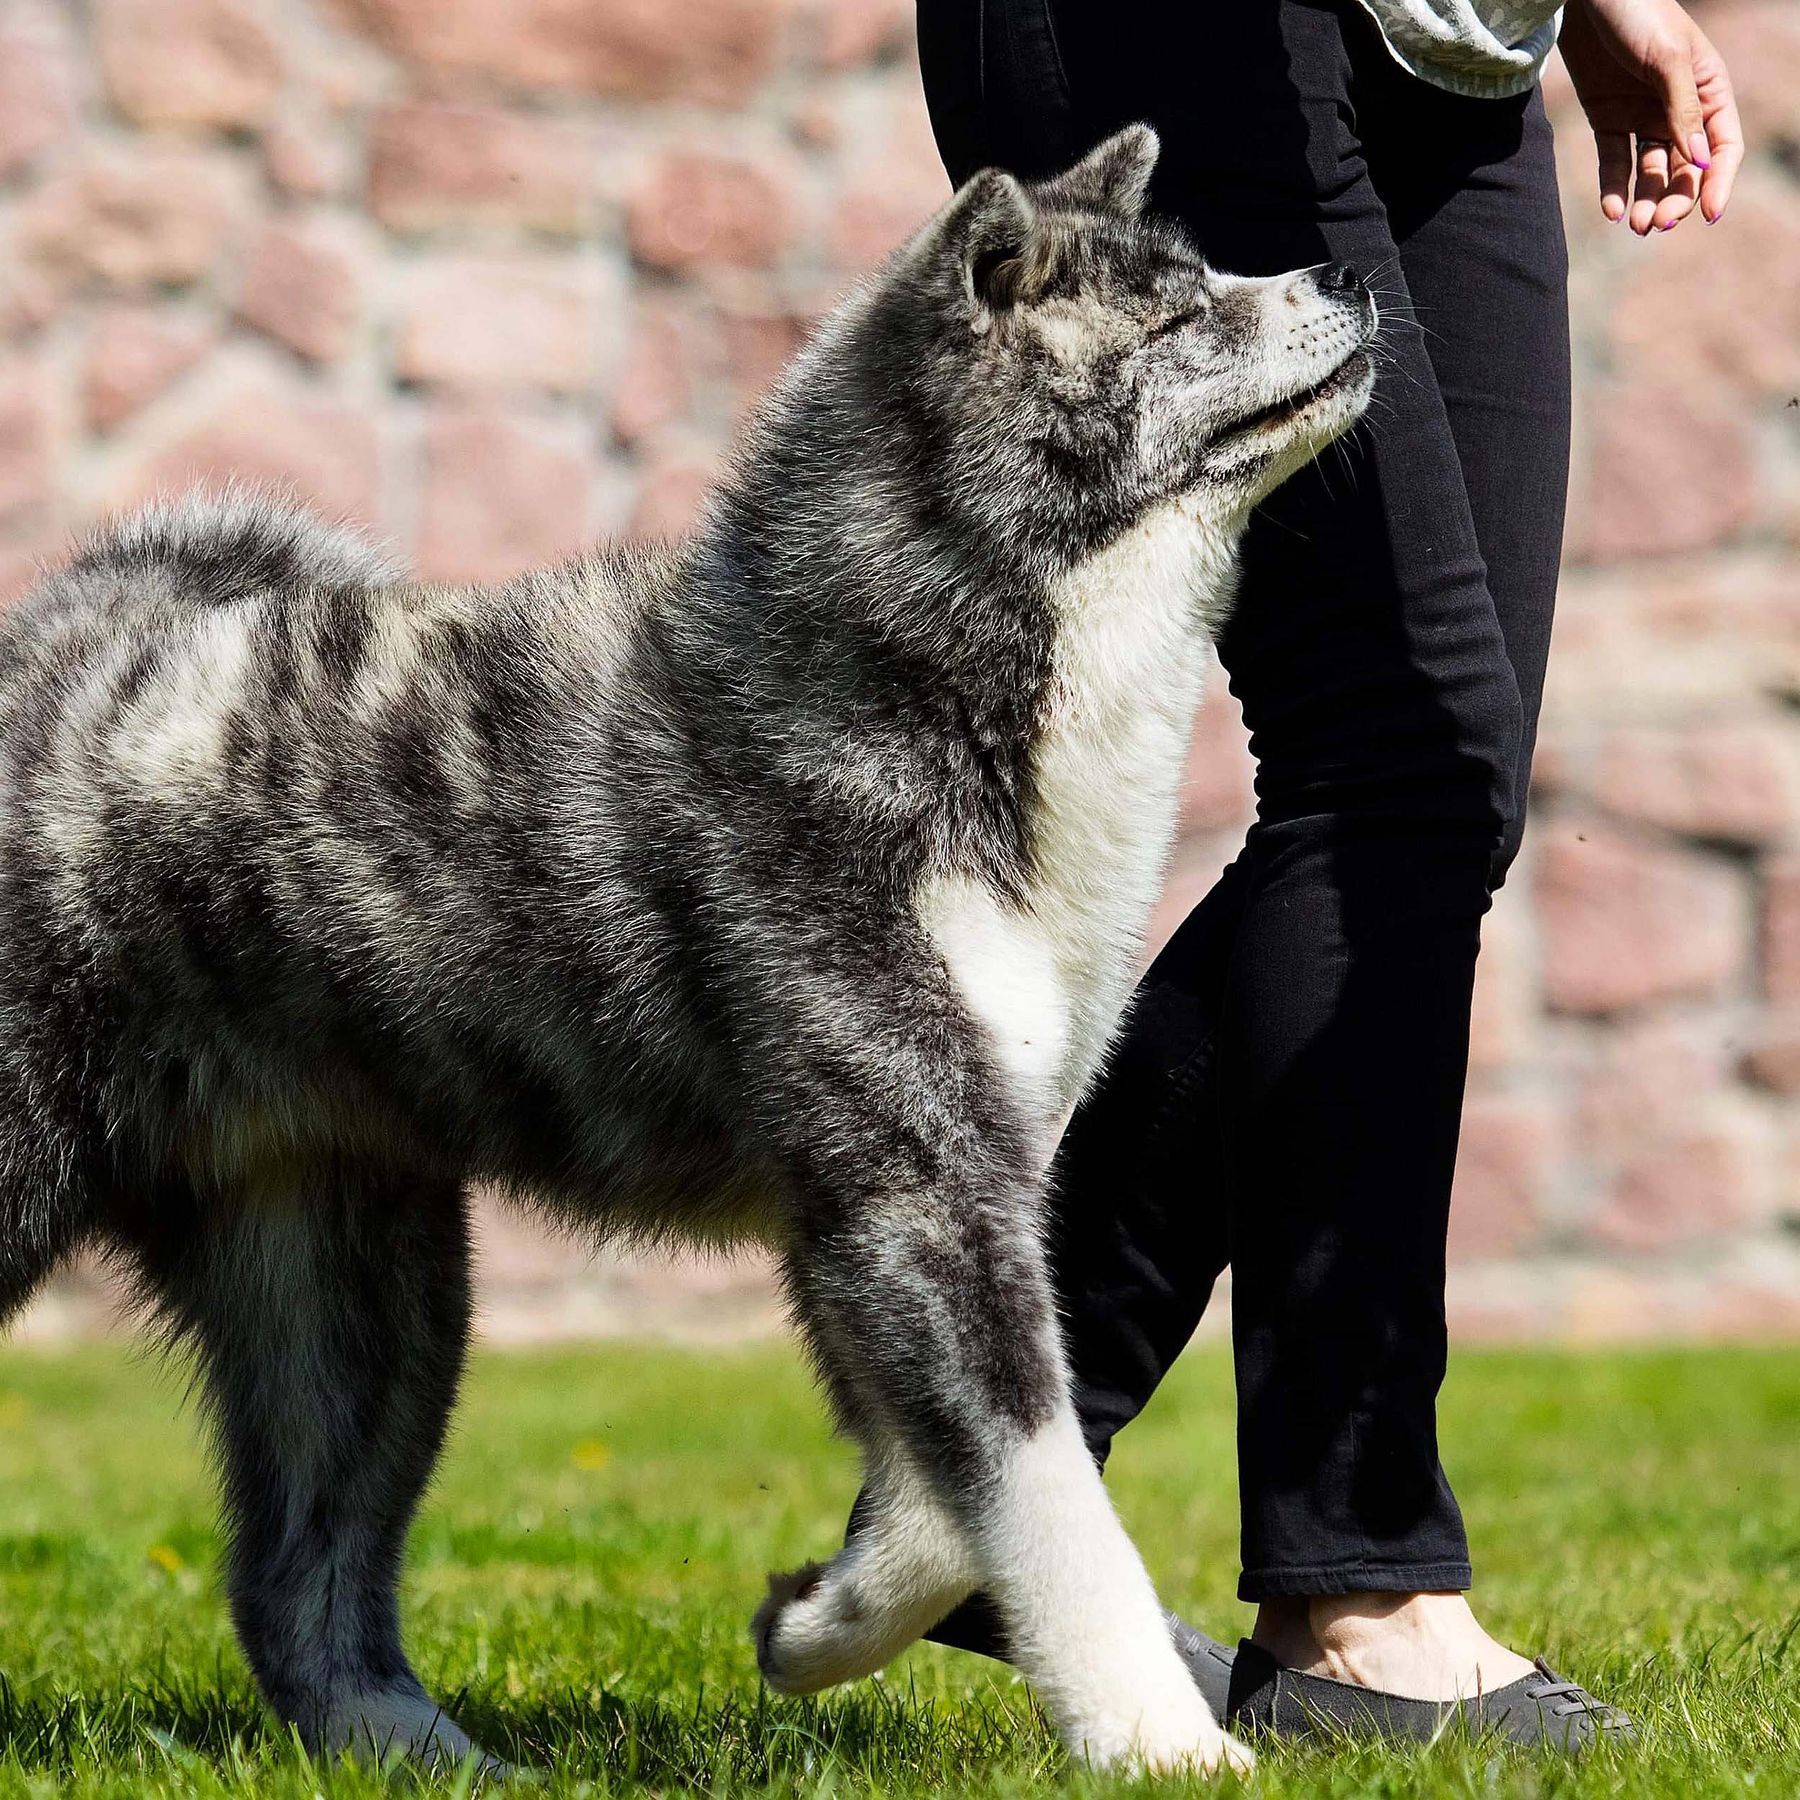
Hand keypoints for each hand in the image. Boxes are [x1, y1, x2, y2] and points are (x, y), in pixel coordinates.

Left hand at [1558, 0, 1743, 232]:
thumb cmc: (1638, 15)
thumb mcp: (1667, 58)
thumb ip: (1682, 109)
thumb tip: (1699, 161)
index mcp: (1709, 89)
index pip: (1723, 147)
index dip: (1719, 182)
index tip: (1710, 214)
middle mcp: (1679, 109)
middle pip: (1685, 168)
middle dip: (1676, 199)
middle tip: (1657, 224)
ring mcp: (1643, 117)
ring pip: (1651, 172)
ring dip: (1646, 201)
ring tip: (1636, 225)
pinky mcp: (1608, 122)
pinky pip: (1615, 164)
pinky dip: (1614, 189)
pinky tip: (1613, 211)